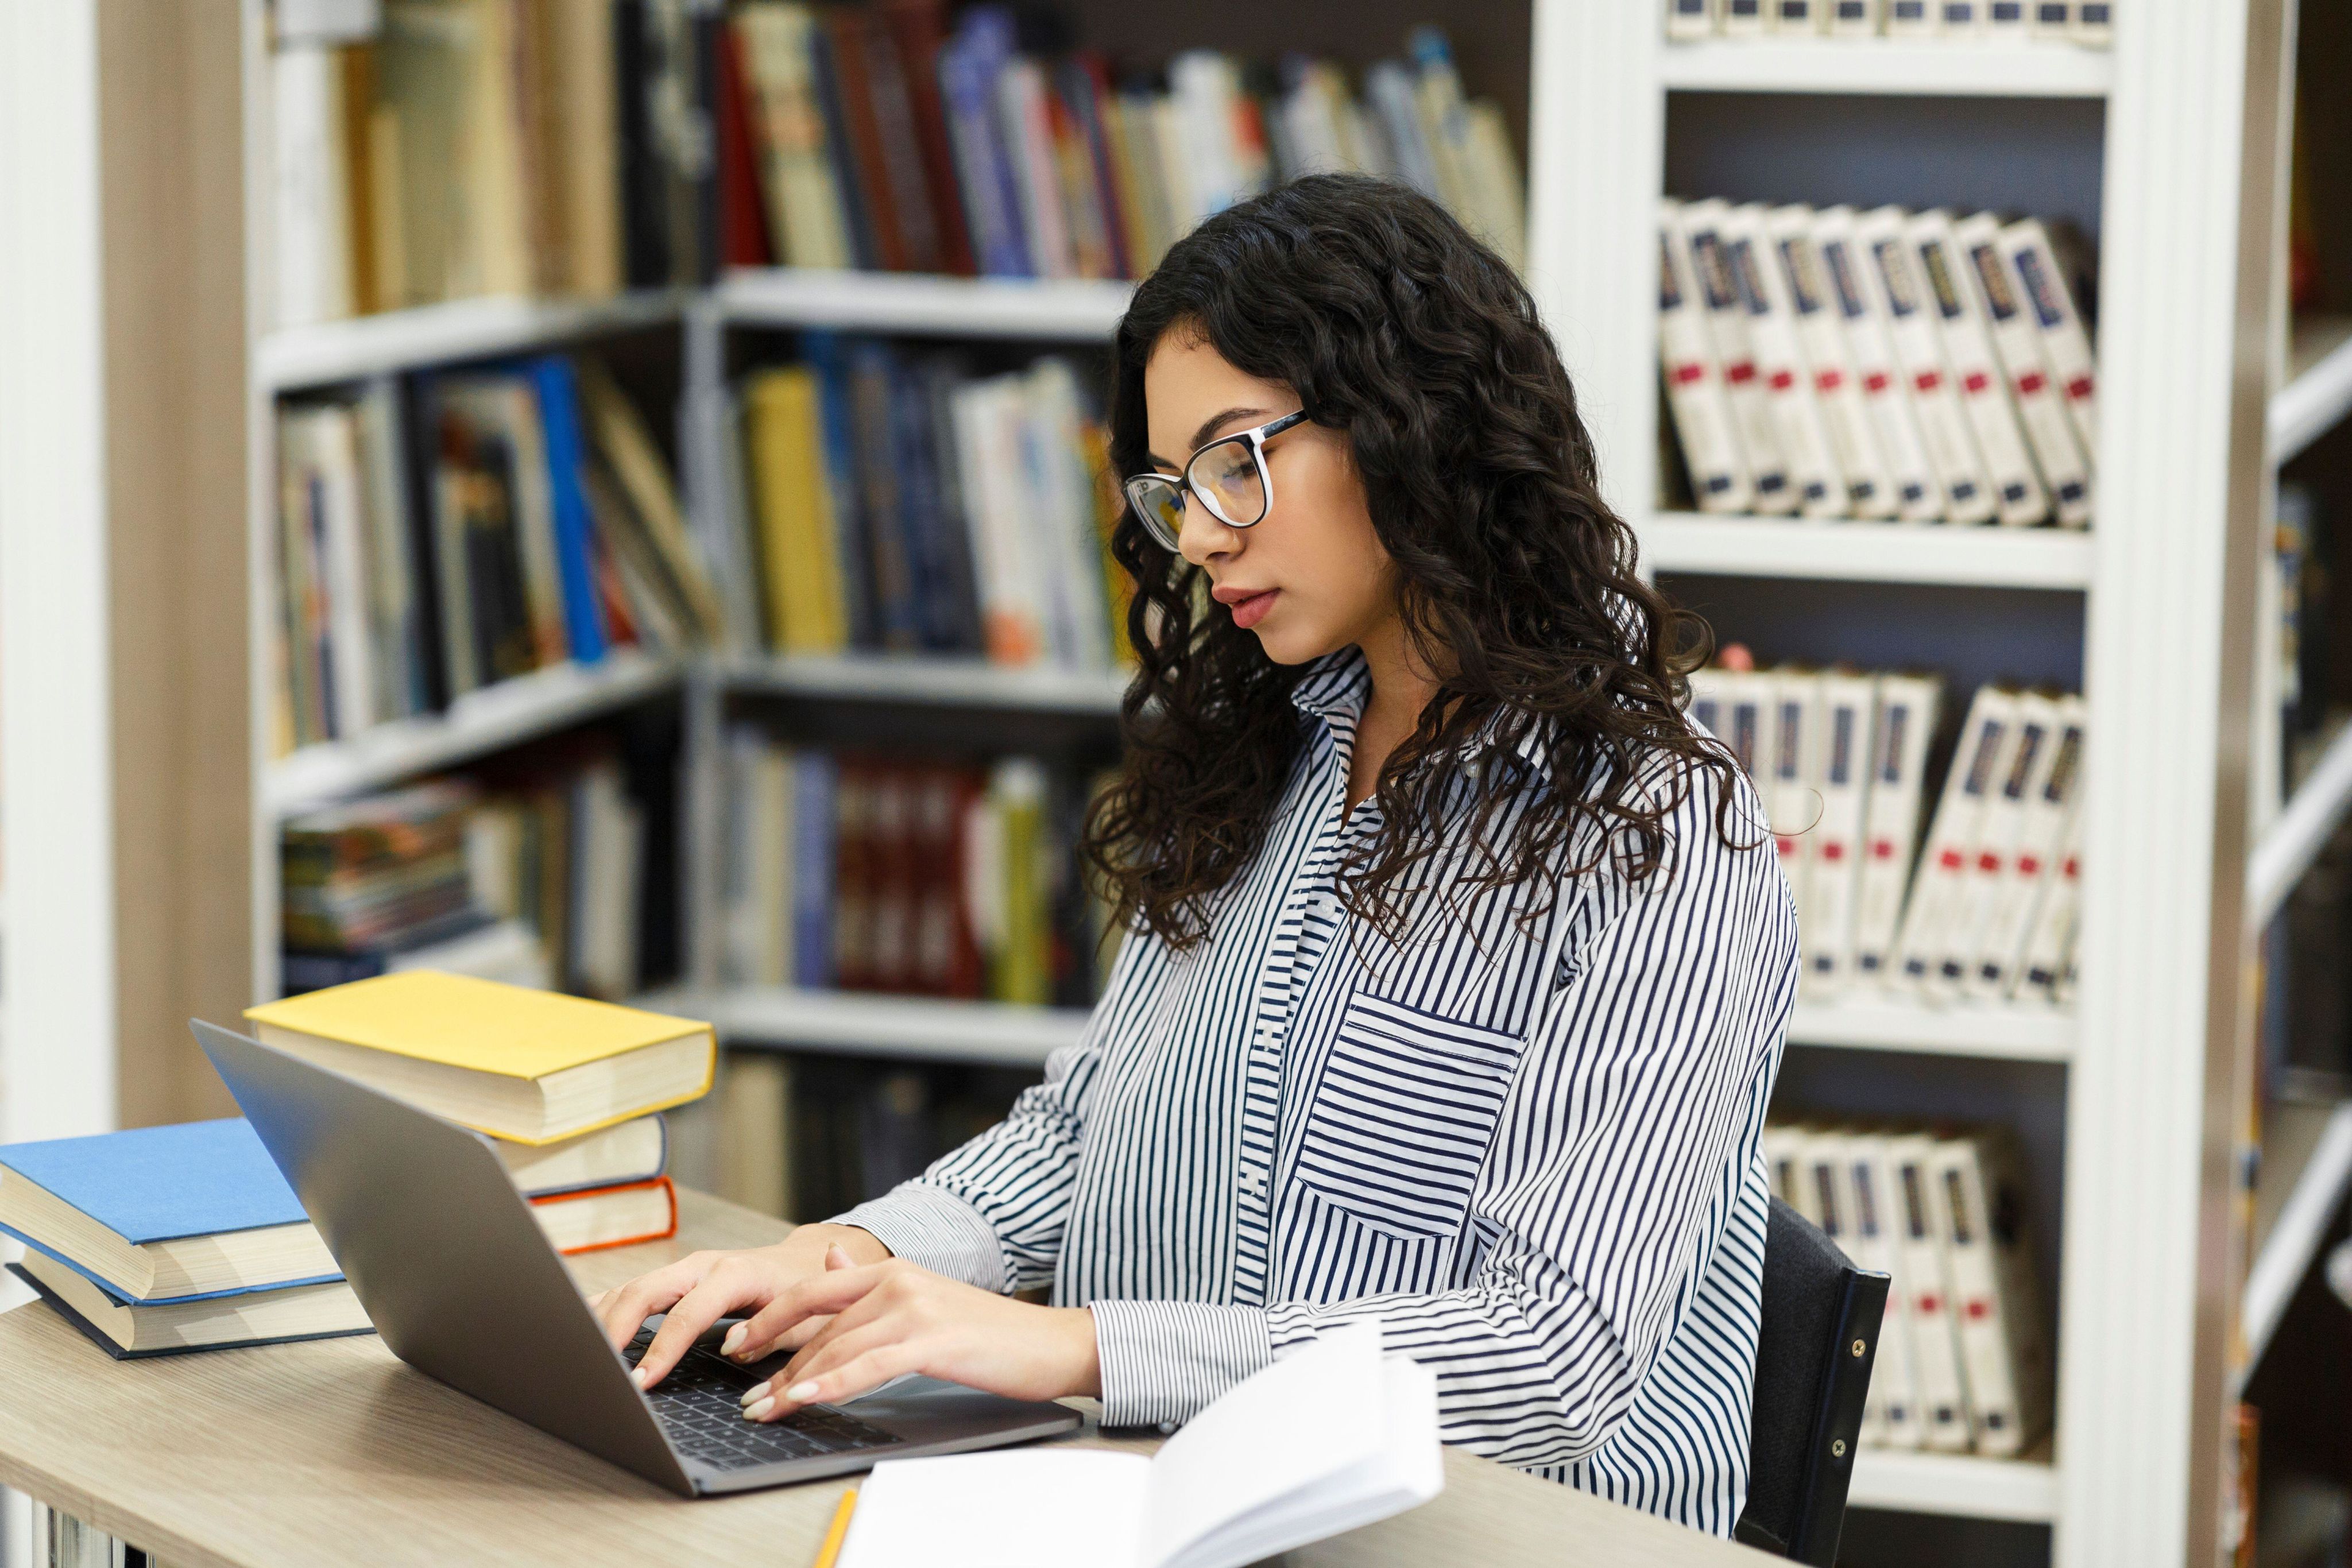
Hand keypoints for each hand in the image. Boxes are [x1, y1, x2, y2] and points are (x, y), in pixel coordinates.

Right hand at [588, 1222, 891, 1389]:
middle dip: (614, 1330)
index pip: (689, 1313)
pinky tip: (581, 1329)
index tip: (640, 1382)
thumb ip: (772, 1334)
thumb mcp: (803, 1319)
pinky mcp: (675, 1278)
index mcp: (736, 1274)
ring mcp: (685, 1268)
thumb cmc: (807, 1296)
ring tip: (575, 1355)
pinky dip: (605, 1309)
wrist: (806, 1262)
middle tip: (593, 1370)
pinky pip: (633, 1291)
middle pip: (646, 1291)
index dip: (662, 1348)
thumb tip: (733, 1350)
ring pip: (632, 1288)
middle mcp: (703, 1265)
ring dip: (601, 1319)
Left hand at [731, 1251, 1099, 1422]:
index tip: (738, 1345)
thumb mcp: (925, 1299)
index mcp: (893, 1270)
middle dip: (774, 1363)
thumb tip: (831, 1258)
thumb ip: (873, 1284)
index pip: (813, 1290)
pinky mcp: (933, 1339)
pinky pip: (869, 1365)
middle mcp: (898, 1280)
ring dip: (793, 1383)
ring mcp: (915, 1307)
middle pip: (818, 1323)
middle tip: (747, 1397)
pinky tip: (807, 1398)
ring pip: (836, 1346)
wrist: (1051, 1342)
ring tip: (765, 1410)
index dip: (770, 1318)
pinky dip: (832, 1383)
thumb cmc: (990, 1332)